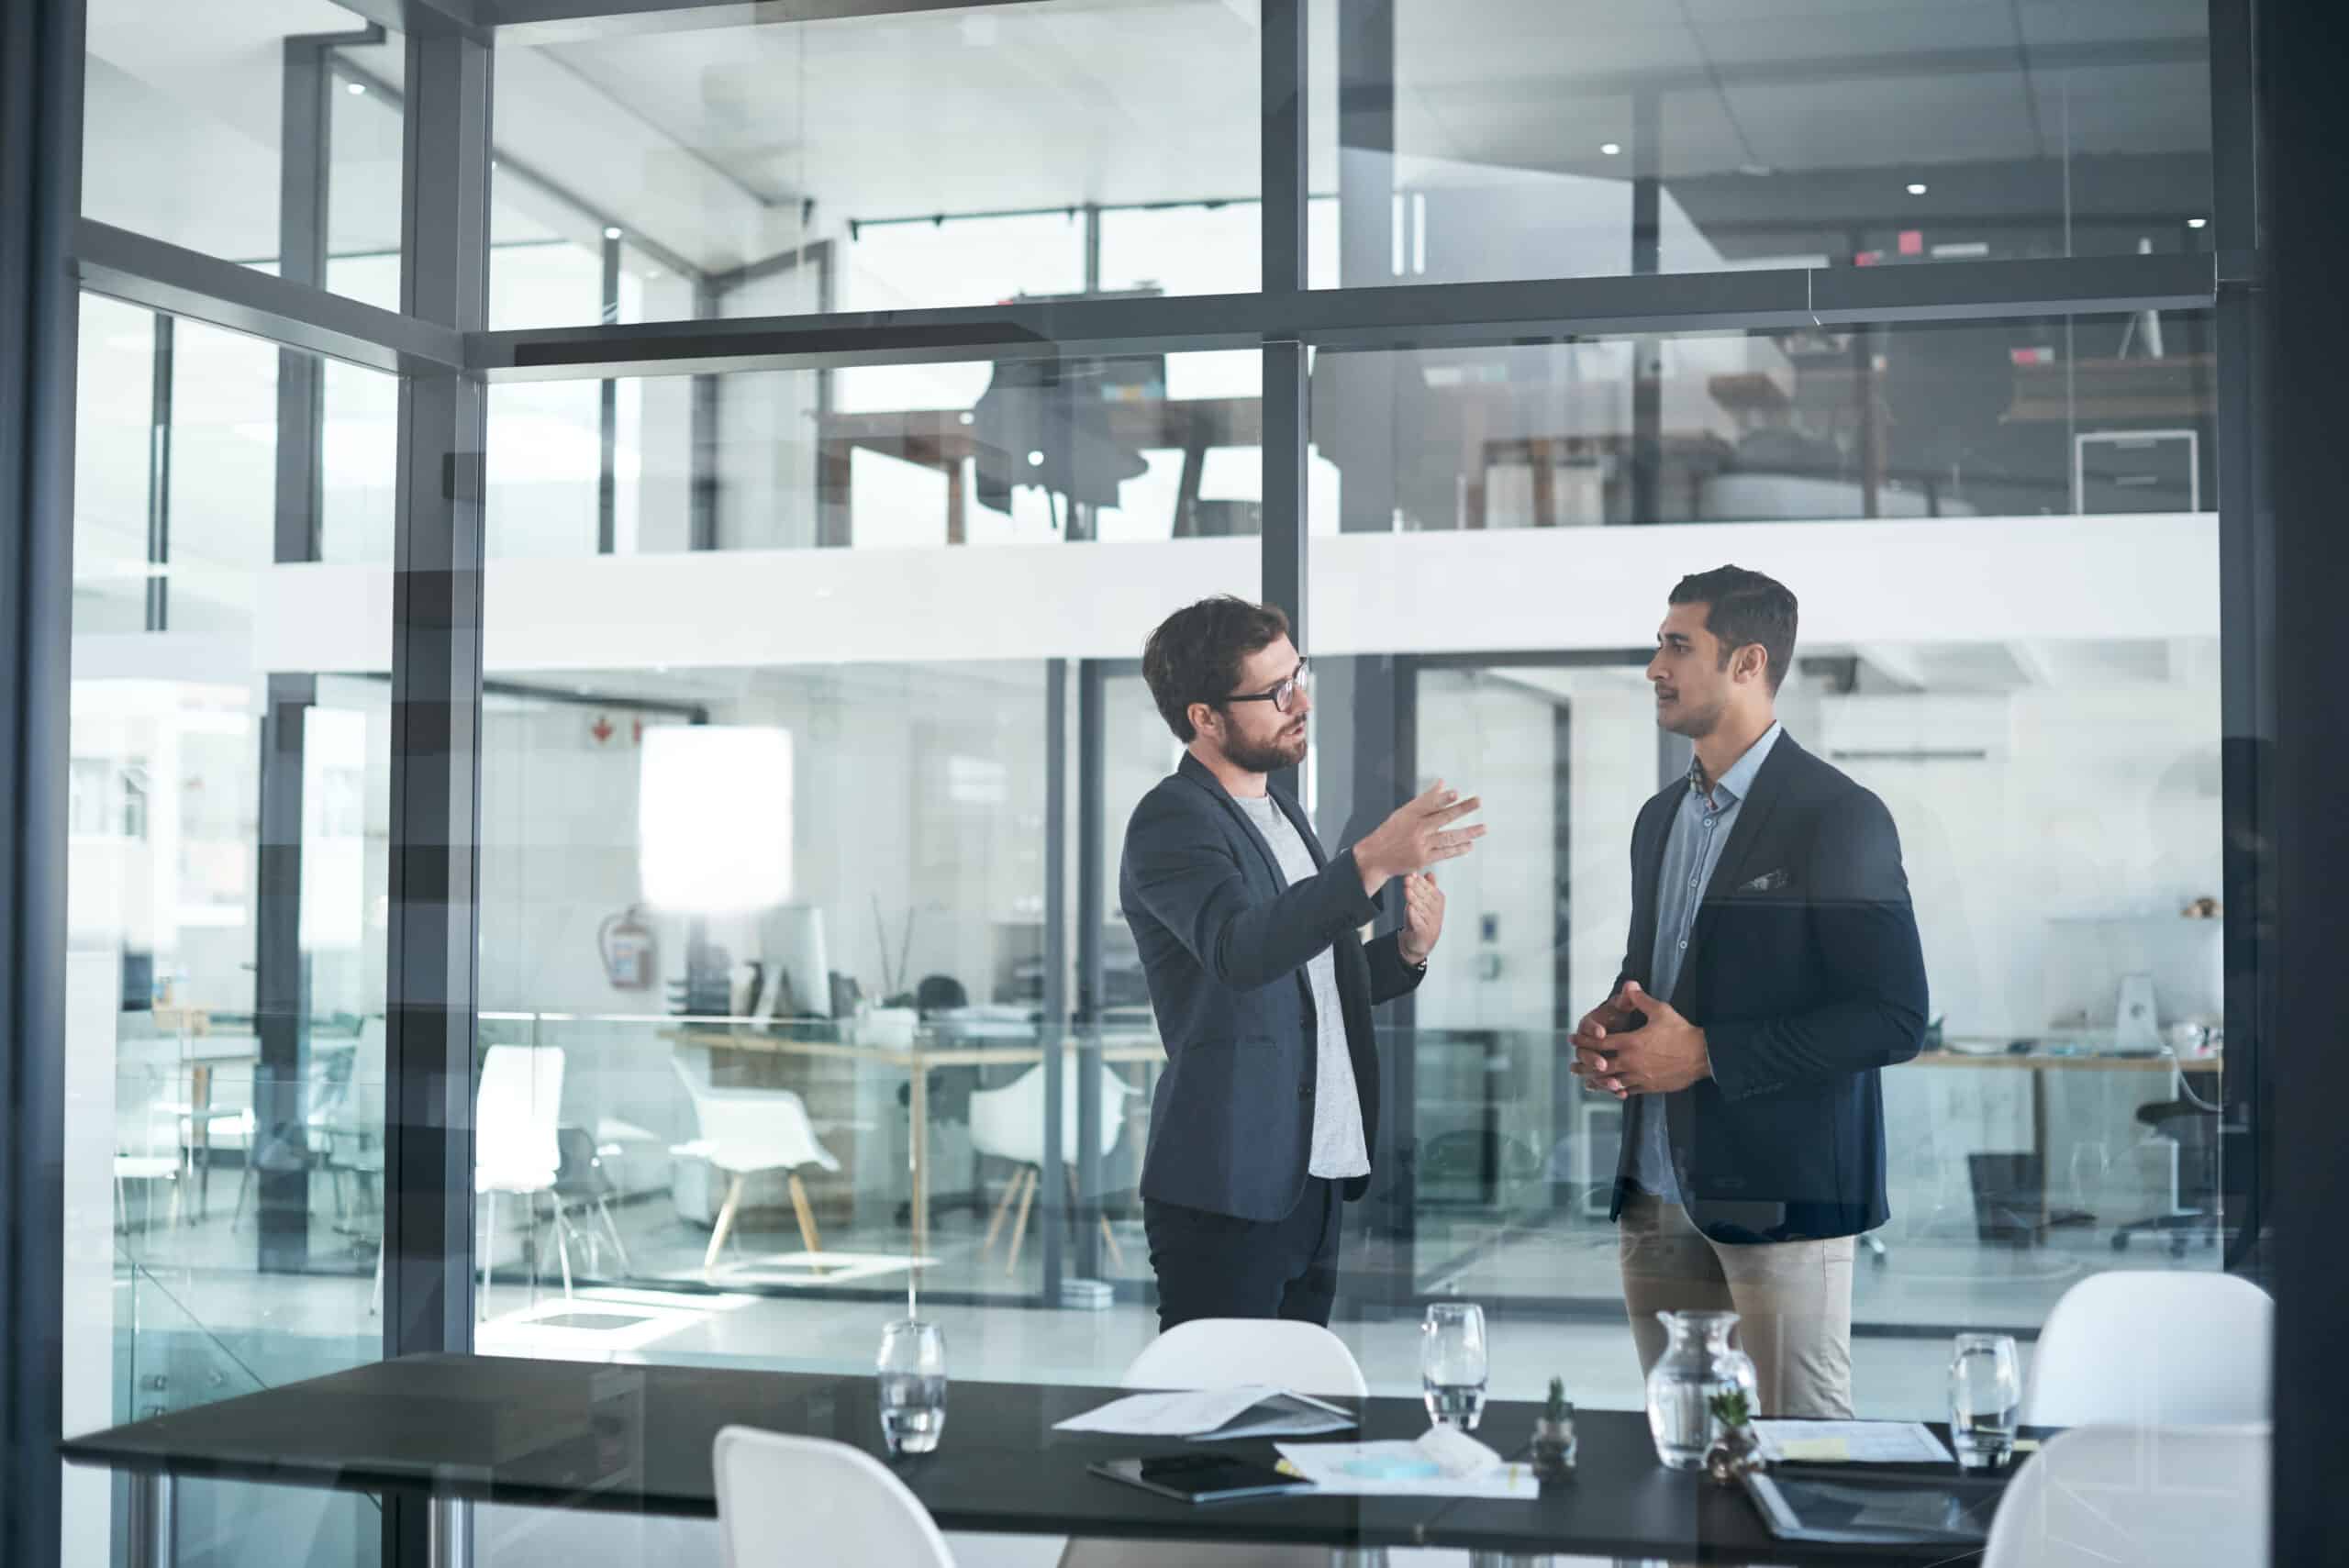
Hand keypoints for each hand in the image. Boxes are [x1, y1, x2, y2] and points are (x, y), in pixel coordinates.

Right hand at [1356, 780, 1484, 896]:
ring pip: (1448, 837)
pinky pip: (1445, 853)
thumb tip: (1442, 783)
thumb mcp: (1403, 813)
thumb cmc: (1392, 832)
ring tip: (1484, 828)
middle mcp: (1415, 828)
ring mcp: (1420, 844)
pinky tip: (1470, 845)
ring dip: (1468, 832)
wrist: (1375, 857)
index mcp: (1409, 814)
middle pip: (1442, 817)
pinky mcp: (1423, 859)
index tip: (1456, 793)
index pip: (1428, 804)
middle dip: (1462, 808)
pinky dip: (1458, 849)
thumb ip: (1425, 800)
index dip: (1442, 798)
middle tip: (1478, 801)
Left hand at [1399, 873, 1443, 965]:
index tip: (1412, 873)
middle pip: (1426, 898)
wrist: (1420, 942)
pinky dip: (1414, 916)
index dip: (1421, 881)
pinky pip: (1419, 923)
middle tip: (1407, 879)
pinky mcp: (1423, 932)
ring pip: (1422, 909)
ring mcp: (1431, 923)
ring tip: (1407, 891)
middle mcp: (1436, 912)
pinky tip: (1410, 909)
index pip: (1431, 889)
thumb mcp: (1425, 901)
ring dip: (1414, 899)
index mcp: (1438, 902)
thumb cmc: (1421, 918)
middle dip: (1416, 888)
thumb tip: (1429, 873)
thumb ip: (1428, 887)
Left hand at [1569, 981, 1710, 1096]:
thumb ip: (1640, 1000)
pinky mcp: (1649, 1086)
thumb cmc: (1681, 1032)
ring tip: (1586, 1082)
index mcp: (1630, 1042)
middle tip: (1573, 1067)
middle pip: (1600, 1066)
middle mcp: (1631, 1061)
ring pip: (1611, 1081)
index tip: (1572, 1040)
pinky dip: (1617, 1090)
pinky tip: (1612, 1090)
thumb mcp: (1661, 1011)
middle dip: (1584, 1065)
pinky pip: (1627, 1090)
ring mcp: (1639, 1076)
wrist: (1702, 1056)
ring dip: (1597, 1081)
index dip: (1583, 1041)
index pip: (1599, 1042)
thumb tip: (1629, 985)